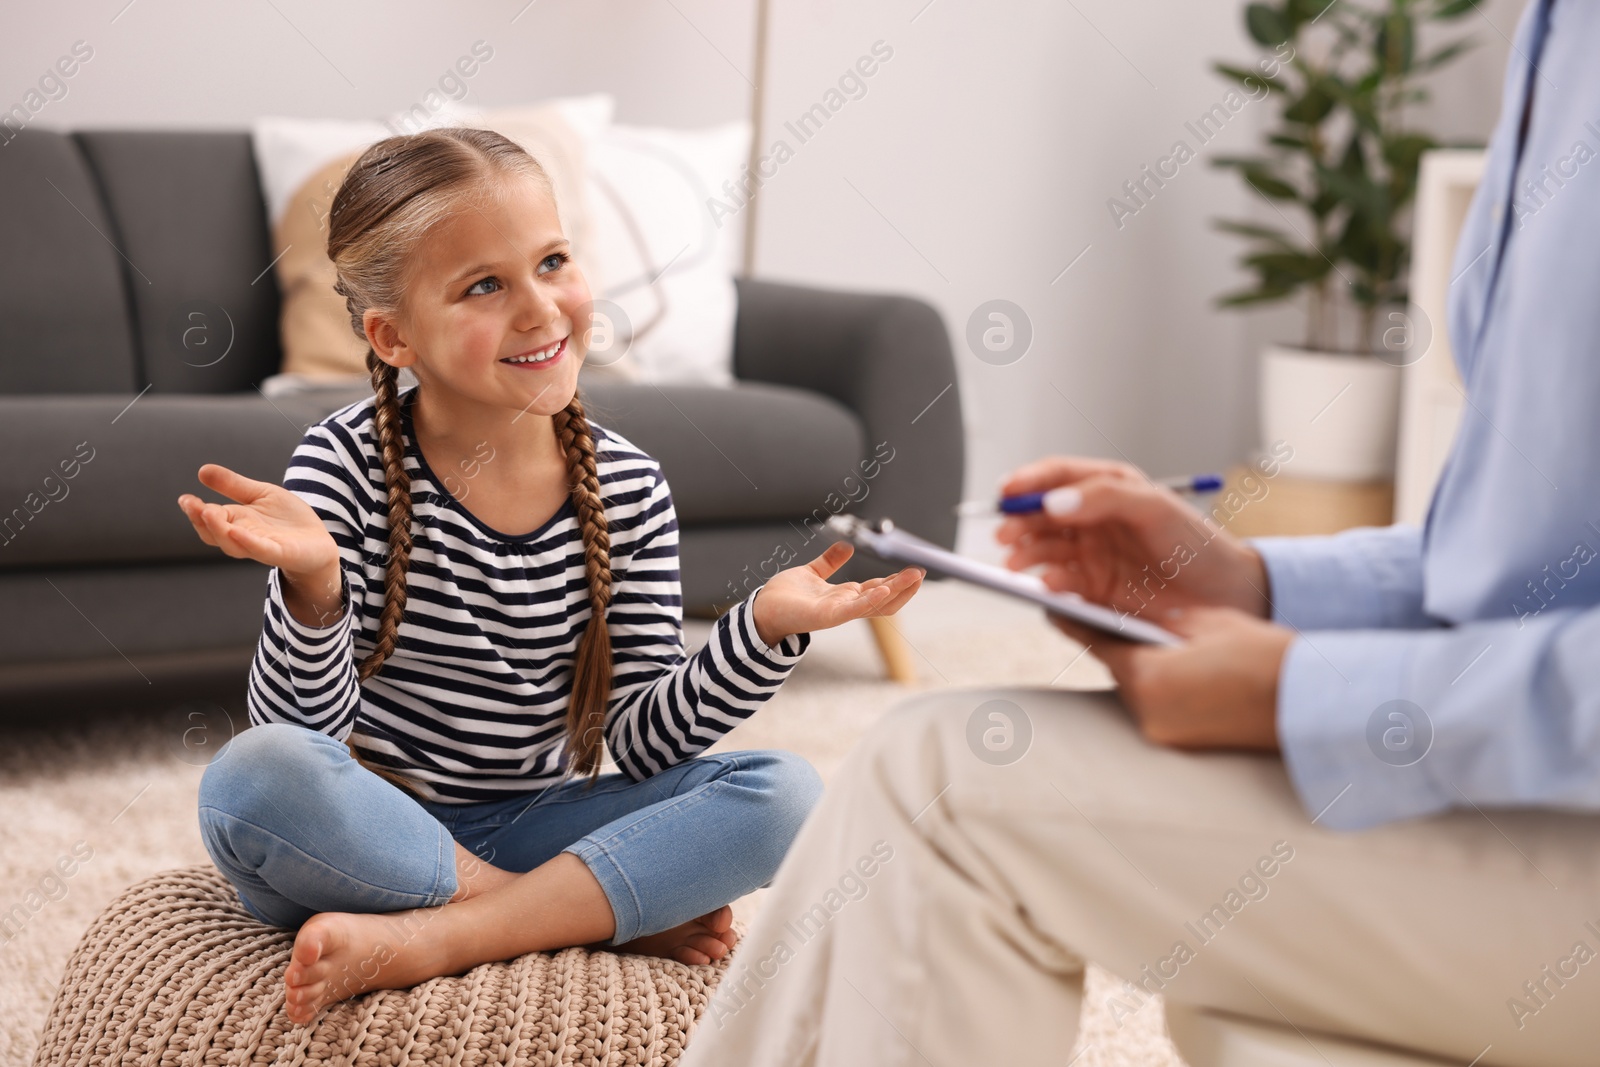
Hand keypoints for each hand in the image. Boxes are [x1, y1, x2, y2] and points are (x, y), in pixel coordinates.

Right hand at [176, 463, 338, 580]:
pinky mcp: (280, 553)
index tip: (184, 499)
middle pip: (214, 533)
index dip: (195, 510)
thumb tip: (202, 470)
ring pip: (232, 544)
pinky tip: (236, 532)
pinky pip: (261, 550)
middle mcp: (243, 536)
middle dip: (200, 519)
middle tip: (190, 504)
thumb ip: (234, 485)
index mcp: (236, 521)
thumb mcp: (261, 494)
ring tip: (207, 513)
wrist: (319, 541)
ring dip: (218, 530)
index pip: (209, 518)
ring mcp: (261, 546)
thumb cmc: (288, 520)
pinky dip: (248, 542)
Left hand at [751, 541, 923, 648]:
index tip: (915, 570)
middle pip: (883, 598)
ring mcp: (838, 613)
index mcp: (845, 596)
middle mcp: (845, 606)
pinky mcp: (826, 617)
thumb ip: (830, 561)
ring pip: (875, 604)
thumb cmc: (784, 596)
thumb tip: (847, 546)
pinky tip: (884, 588)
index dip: (897, 580)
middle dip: (904, 586)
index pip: (879, 589)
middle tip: (921, 572)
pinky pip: (853, 609)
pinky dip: (870, 600)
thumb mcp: (812, 573)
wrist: (762, 609)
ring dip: (896, 591)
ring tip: (913, 577)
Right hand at [995, 456, 1270, 618]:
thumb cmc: (1195, 544)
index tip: (1007, 491)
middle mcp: (1092, 520)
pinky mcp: (1092, 590)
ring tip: (1018, 563)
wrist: (1222, 596)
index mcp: (1106, 489)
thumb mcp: (1155, 507)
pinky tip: (1051, 585)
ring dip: (1025, 554)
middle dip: (1018, 522)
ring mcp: (1090, 555)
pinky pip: (1058, 584)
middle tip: (1006, 534)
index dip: (1028, 481)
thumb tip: (1054, 501)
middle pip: (1040, 515)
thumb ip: (1104, 497)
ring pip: (1042, 549)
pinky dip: (1048, 584)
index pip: (1057, 477)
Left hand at [1050, 606, 1292, 750]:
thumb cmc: (1263, 656)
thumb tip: (1134, 619)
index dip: (1077, 623)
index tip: (1055, 607)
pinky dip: (1161, 688)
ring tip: (1150, 645)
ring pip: (1137, 690)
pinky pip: (1158, 708)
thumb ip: (1160, 622)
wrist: (1311, 701)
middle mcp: (1148, 713)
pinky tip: (1174, 672)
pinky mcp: (1182, 745)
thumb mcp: (1205, 624)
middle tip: (1106, 620)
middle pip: (1118, 670)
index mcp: (1148, 678)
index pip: (1099, 645)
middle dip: (1117, 646)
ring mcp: (1164, 734)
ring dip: (1141, 669)